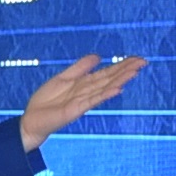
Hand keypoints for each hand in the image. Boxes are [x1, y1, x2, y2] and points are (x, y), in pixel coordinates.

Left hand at [16, 54, 144, 151]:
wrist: (32, 120)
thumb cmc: (46, 101)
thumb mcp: (63, 78)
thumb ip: (80, 68)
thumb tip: (99, 56)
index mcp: (84, 84)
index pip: (106, 73)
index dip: (121, 65)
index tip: (137, 59)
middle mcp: (87, 92)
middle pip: (109, 78)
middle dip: (125, 70)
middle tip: (143, 62)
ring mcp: (83, 101)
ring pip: (104, 88)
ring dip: (120, 80)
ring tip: (134, 72)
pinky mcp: (76, 109)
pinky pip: (93, 100)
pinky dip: (105, 94)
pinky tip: (118, 88)